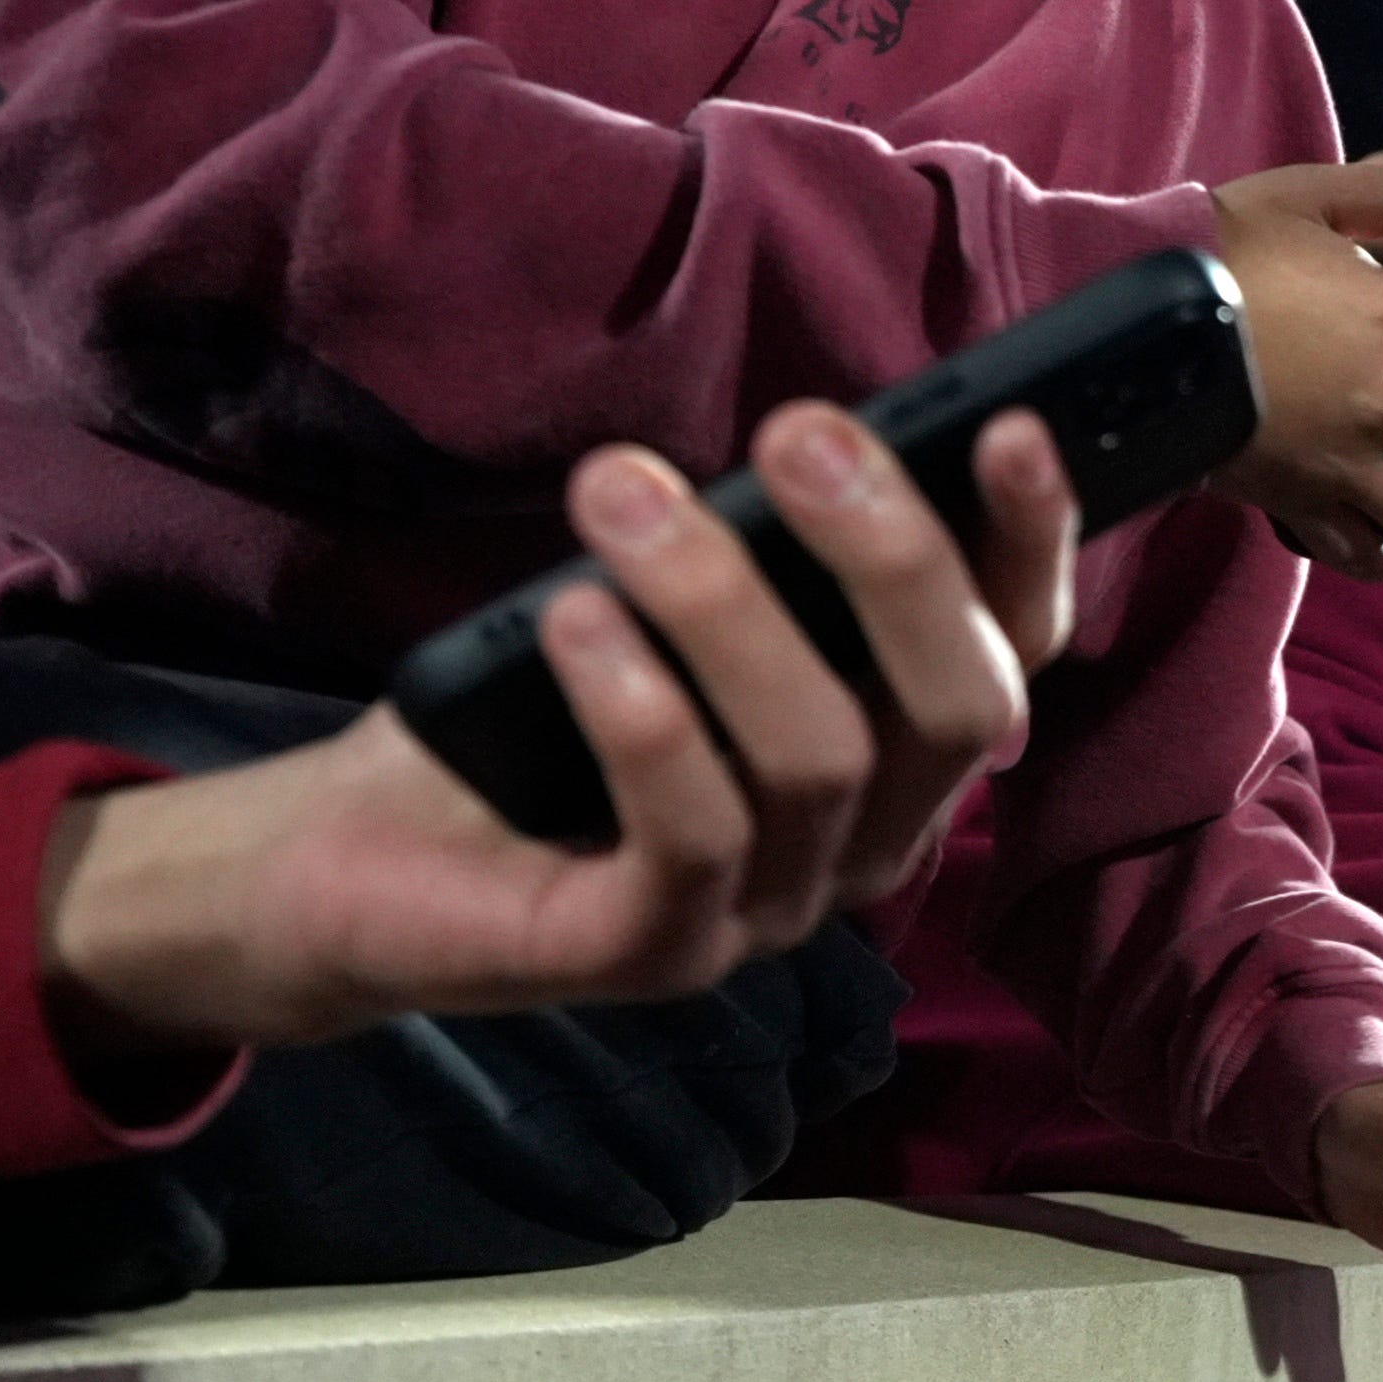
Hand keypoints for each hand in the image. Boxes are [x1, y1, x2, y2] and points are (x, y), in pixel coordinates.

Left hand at [41, 404, 1070, 1061]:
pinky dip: (644, 718)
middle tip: (800, 435)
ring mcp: (767, 912)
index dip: (1030, 546)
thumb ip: (759, 553)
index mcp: (889, 750)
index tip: (1007, 425)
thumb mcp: (656, 599)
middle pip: (954, 711)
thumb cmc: (526, 703)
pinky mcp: (657, 957)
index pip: (1006, 652)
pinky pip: (690, 839)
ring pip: (819, 760)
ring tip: (619, 493)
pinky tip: (579, 621)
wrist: (352, 853)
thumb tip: (822, 442)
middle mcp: (862, 841)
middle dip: (895, 559)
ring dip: (724, 606)